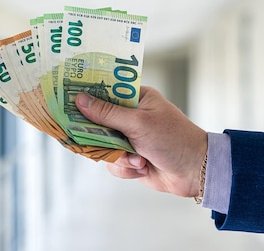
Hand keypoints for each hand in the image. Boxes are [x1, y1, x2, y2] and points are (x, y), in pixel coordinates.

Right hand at [75, 86, 207, 197]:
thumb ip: (107, 113)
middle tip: (94, 139)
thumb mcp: (139, 123)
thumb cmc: (173, 139)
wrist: (195, 172)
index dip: (87, 96)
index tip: (68, 99)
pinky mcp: (131, 158)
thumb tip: (80, 100)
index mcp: (137, 98)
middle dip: (102, 136)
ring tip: (138, 159)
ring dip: (119, 156)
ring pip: (103, 146)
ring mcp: (130, 138)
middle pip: (98, 122)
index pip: (105, 92)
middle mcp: (131, 116)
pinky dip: (126, 168)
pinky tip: (142, 168)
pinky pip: (113, 163)